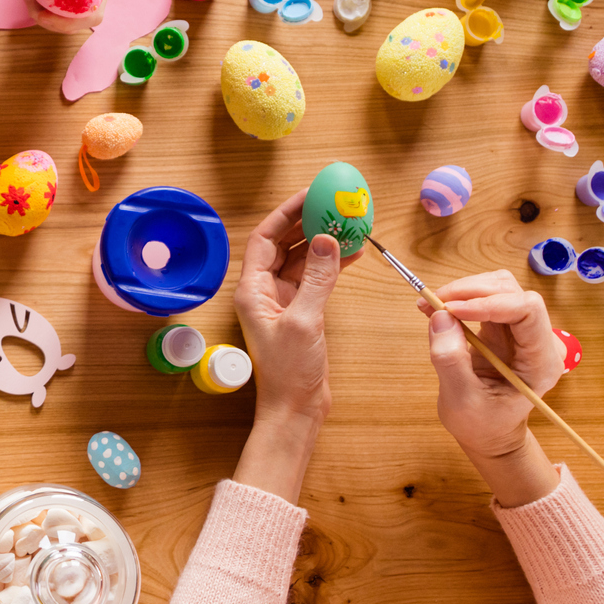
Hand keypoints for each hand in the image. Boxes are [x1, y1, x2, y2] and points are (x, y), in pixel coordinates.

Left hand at [233, 189, 357, 430]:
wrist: (295, 409)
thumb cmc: (289, 372)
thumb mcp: (304, 320)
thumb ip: (316, 279)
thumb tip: (326, 240)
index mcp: (252, 290)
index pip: (265, 238)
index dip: (285, 213)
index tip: (309, 194)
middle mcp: (263, 292)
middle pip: (283, 244)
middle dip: (306, 222)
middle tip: (332, 203)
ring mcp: (283, 301)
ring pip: (301, 259)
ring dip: (322, 241)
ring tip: (347, 223)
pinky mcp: (301, 312)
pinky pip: (314, 278)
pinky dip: (331, 264)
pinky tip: (352, 252)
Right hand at [421, 271, 563, 504]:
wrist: (490, 434)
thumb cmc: (483, 425)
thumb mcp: (461, 401)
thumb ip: (451, 360)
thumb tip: (440, 316)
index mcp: (540, 362)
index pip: (527, 311)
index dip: (490, 303)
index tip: (452, 310)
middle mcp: (537, 340)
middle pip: (512, 292)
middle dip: (472, 291)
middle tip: (434, 303)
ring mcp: (520, 331)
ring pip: (499, 287)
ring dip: (464, 290)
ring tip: (431, 305)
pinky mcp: (503, 326)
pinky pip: (485, 297)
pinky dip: (460, 297)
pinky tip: (437, 308)